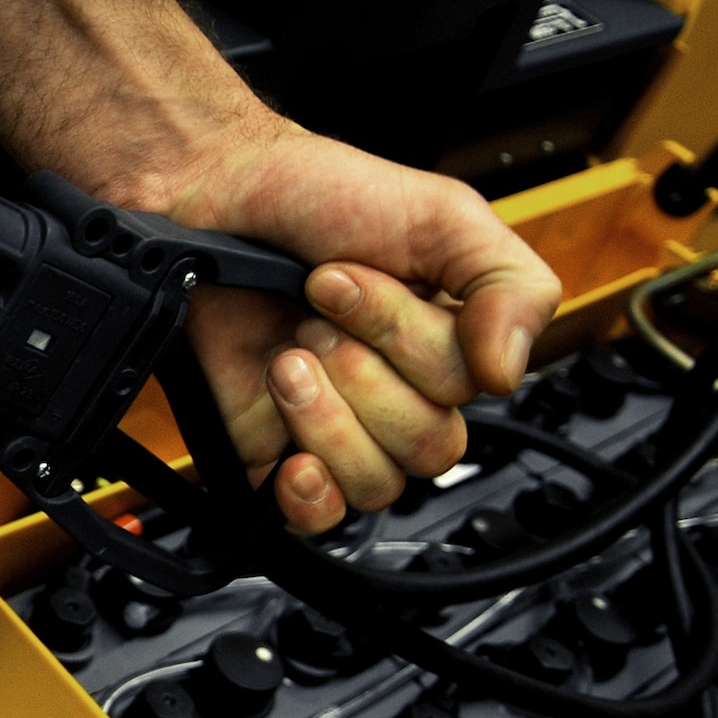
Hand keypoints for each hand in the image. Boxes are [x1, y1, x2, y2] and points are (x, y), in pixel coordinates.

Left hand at [107, 112, 561, 532]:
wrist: (208, 202)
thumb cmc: (314, 197)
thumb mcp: (442, 213)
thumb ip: (510, 284)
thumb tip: (509, 374)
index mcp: (447, 345)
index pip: (466, 391)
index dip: (404, 338)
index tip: (344, 278)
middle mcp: (396, 393)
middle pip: (428, 446)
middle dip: (361, 371)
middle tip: (311, 319)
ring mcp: (335, 427)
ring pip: (377, 483)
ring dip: (326, 416)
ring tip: (284, 357)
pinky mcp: (274, 455)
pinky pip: (316, 519)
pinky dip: (310, 497)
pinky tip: (292, 457)